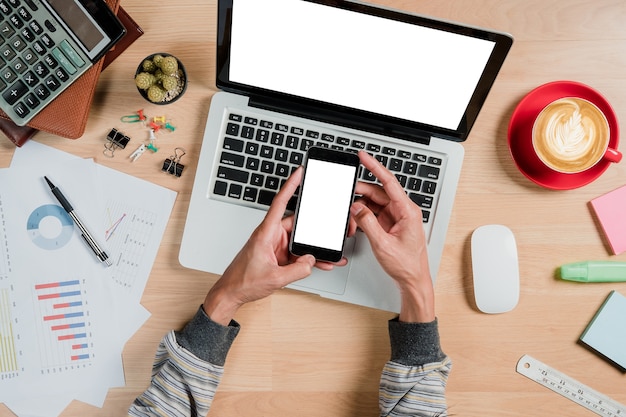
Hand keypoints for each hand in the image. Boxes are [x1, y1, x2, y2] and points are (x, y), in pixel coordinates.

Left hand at [203, 166, 344, 324]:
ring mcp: (275, 245)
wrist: (231, 293)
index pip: (280, 203)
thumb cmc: (242, 281)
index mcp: (265, 233)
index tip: (299, 172)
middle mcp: (271, 235)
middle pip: (298, 224)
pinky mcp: (278, 255)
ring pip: (300, 240)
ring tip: (330, 253)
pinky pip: (298, 253)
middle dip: (315, 227)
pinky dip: (309, 258)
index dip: (291, 185)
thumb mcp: (274, 278)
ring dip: (314, 247)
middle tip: (330, 227)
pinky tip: (321, 263)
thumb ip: (297, 270)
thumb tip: (311, 261)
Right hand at [350, 151, 434, 322]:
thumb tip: (356, 207)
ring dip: (359, 210)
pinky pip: (373, 214)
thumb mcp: (383, 244)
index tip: (363, 157)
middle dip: (359, 195)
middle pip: (377, 192)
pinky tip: (356, 225)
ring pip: (373, 203)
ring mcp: (396, 217)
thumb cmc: (406, 265)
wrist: (413, 280)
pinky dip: (362, 218)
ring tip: (351, 221)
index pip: (388, 182)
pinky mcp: (390, 224)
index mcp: (407, 211)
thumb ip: (367, 223)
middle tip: (344, 197)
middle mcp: (403, 211)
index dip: (374, 166)